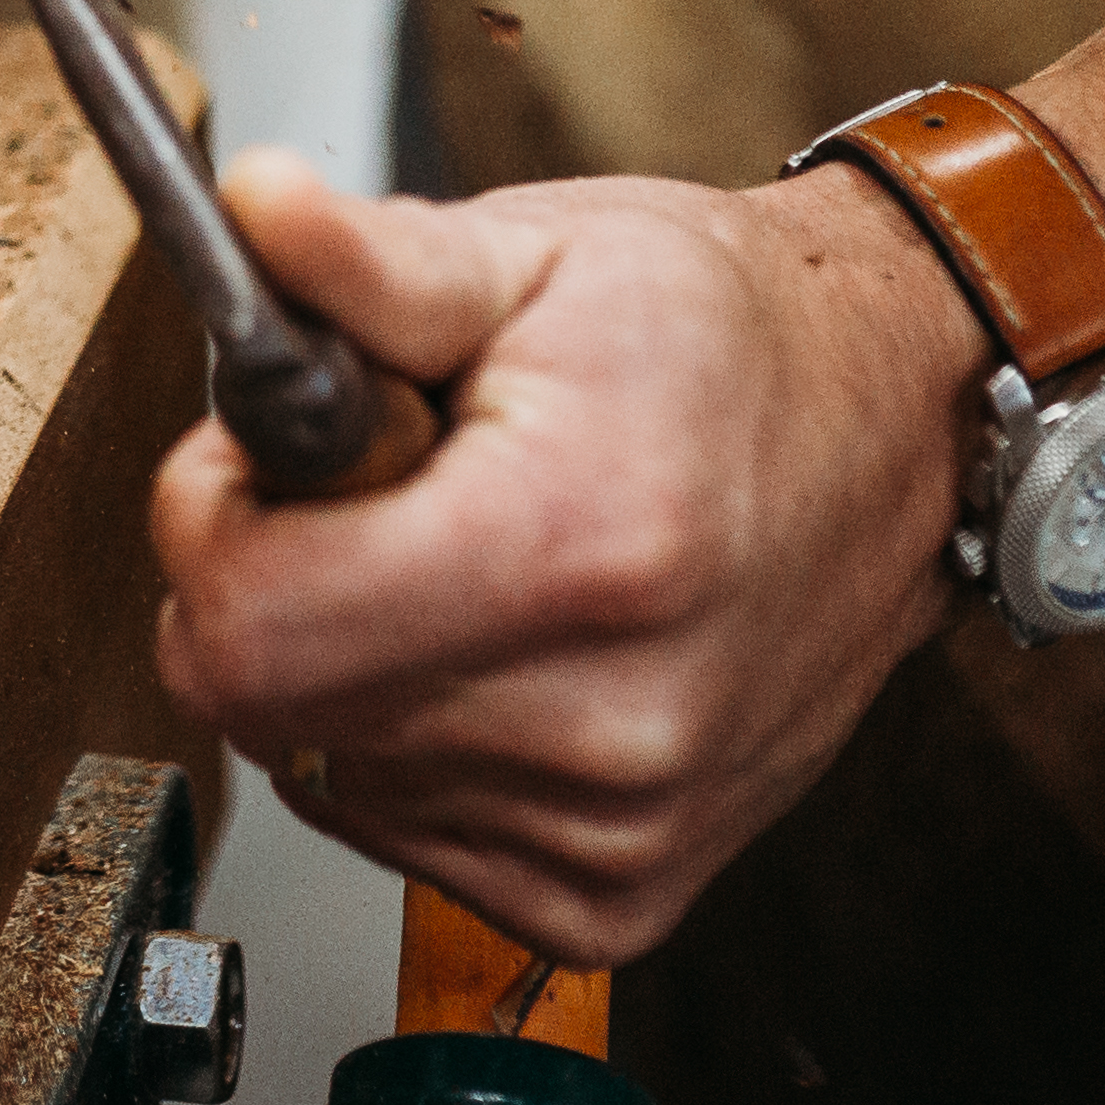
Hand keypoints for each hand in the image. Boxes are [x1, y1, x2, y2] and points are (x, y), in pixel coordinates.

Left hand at [151, 149, 985, 965]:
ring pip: (323, 771)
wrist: (894, 429)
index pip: (243, 628)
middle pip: (265, 707)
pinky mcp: (621, 893)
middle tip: (372, 493)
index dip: (210, 522)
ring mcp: (619, 824)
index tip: (272, 455)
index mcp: (572, 546)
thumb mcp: (532, 251)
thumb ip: (365, 263)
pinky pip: (407, 835)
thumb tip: (247, 211)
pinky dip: (412, 740)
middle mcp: (608, 718)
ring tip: (460, 557)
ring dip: (344, 663)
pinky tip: (499, 649)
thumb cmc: (715, 334)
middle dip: (267, 581)